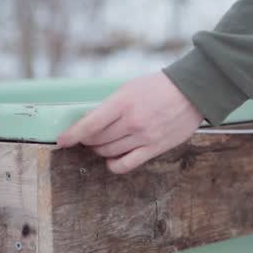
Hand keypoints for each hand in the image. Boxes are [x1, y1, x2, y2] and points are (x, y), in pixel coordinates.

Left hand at [56, 72, 204, 173]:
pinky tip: (111, 160)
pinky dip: (114, 165)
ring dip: (99, 150)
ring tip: (101, 144)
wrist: (191, 92)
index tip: (61, 140)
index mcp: (123, 102)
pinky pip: (127, 164)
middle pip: (97, 140)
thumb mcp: (130, 88)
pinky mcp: (155, 148)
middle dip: (87, 140)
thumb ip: (111, 106)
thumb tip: (92, 122)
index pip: (90, 124)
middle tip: (87, 137)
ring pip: (109, 152)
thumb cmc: (159, 87)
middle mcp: (132, 122)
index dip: (72, 135)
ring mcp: (144, 137)